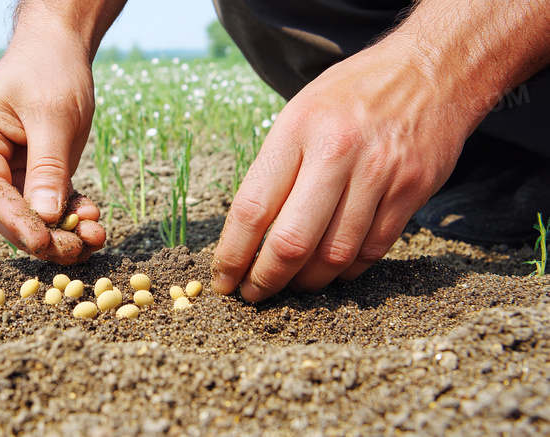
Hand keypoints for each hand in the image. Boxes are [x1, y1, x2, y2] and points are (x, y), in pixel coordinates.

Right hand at [0, 28, 104, 263]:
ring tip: (95, 237)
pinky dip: (68, 216)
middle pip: (2, 209)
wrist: (60, 50)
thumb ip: (49, 168)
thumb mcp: (55, 117)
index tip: (43, 242)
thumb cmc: (51, 70)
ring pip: (26, 213)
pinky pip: (45, 202)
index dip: (14, 218)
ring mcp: (5, 165)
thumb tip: (45, 219)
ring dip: (59, 230)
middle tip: (76, 249)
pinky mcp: (30, 172)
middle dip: (40, 234)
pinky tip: (92, 224)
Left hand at [211, 39, 484, 300]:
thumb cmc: (350, 96)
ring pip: (334, 255)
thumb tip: (248, 234)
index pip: (252, 209)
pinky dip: (347, 271)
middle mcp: (337, 152)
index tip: (223, 281)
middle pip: (291, 242)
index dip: (233, 256)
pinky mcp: (412, 191)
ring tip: (292, 285)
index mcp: (297, 130)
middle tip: (254, 294)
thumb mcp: (298, 113)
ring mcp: (379, 174)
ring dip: (307, 282)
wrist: (430, 70)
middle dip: (266, 280)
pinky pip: (372, 250)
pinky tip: (333, 270)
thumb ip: (276, 169)